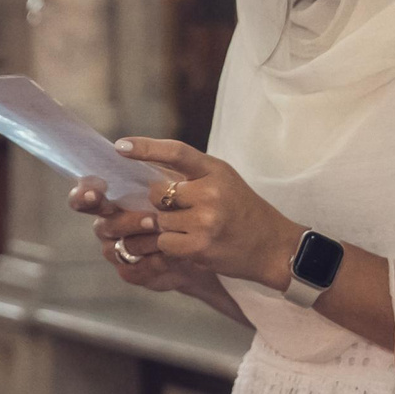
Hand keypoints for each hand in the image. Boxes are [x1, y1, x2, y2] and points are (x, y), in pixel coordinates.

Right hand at [70, 175, 200, 295]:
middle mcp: (109, 225)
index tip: (95, 191)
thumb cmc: (185, 205)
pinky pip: (136, 271)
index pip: (85, 196)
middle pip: (105, 225)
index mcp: (112, 199)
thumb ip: (153, 170)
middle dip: (129, 221)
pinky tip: (172, 256)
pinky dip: (155, 262)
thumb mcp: (174, 181)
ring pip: (122, 247)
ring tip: (168, 234)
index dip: (84, 195)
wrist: (208, 243)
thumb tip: (129, 149)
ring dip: (145, 241)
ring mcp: (117, 251)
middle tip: (152, 218)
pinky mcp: (131, 273)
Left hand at [112, 137, 300, 290]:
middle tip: (179, 211)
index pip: (176, 152)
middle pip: (157, 193)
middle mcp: (211, 192)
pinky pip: (164, 242)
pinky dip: (171, 246)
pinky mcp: (200, 245)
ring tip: (192, 230)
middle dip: (159, 204)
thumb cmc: (244, 212)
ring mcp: (205, 220)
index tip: (121, 146)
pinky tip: (192, 244)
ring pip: (159, 221)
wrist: (273, 247)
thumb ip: (193, 176)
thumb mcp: (225, 182)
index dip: (146, 148)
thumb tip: (148, 173)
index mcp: (216, 170)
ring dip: (167, 228)